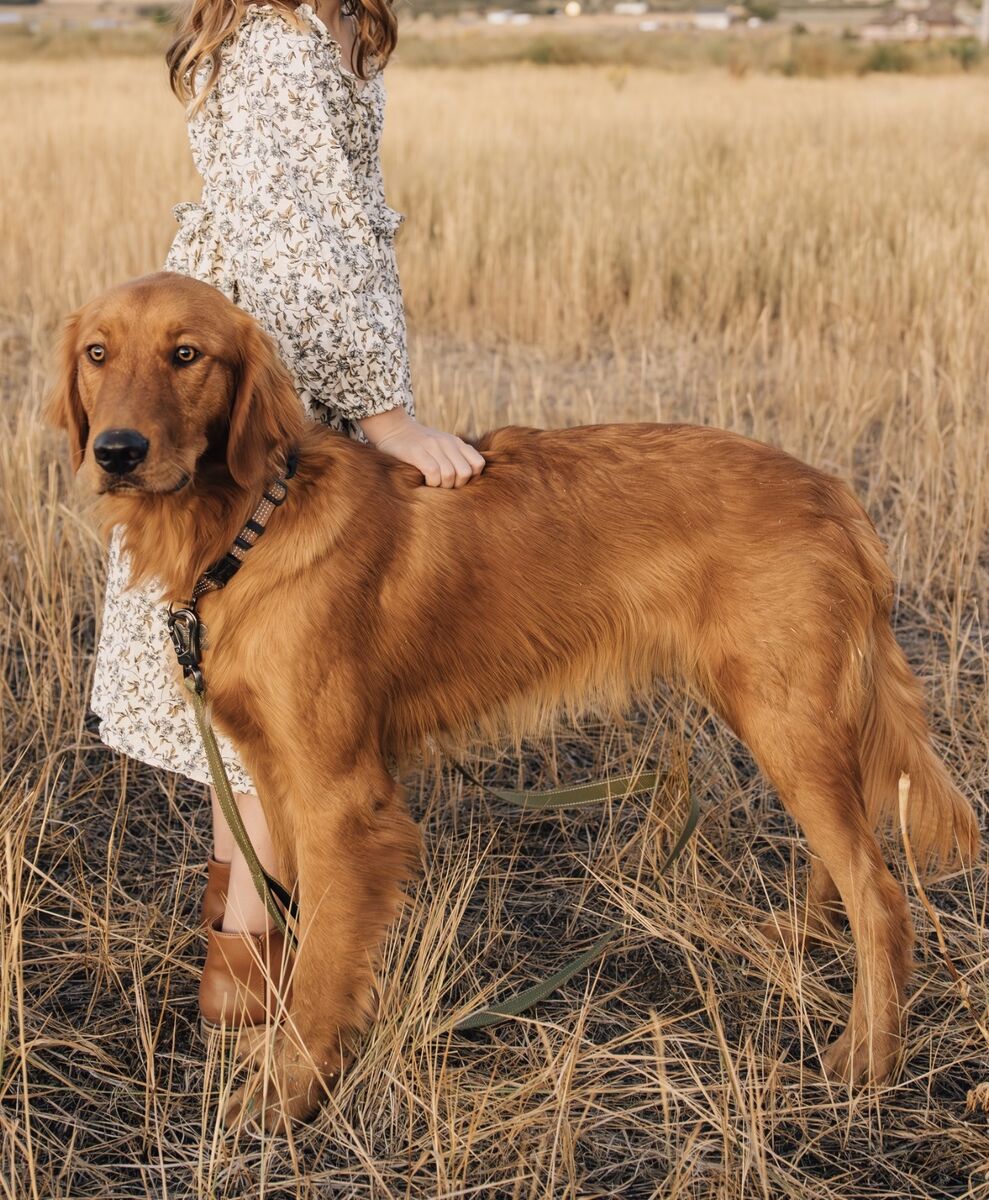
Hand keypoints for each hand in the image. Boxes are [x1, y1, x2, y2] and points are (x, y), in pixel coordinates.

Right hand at [358, 408, 484, 488]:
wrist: (392, 428)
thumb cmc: (417, 444)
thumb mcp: (441, 445)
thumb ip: (455, 456)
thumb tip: (466, 480)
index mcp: (456, 442)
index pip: (478, 464)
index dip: (472, 478)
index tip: (458, 483)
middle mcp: (447, 443)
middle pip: (464, 473)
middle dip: (456, 487)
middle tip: (444, 488)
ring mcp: (432, 446)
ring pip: (449, 475)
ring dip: (441, 487)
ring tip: (432, 485)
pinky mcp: (417, 452)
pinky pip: (433, 472)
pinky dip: (430, 483)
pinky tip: (424, 482)